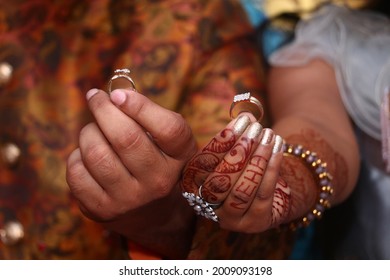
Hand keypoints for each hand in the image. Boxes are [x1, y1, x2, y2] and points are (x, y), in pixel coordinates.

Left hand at [66, 88, 196, 256]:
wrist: (155, 215)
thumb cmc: (159, 164)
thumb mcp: (169, 142)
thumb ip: (150, 116)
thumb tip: (115, 95)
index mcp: (180, 159)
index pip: (169, 130)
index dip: (141, 106)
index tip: (118, 94)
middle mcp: (159, 182)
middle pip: (126, 138)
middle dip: (103, 110)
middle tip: (96, 98)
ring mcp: (130, 199)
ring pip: (97, 154)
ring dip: (88, 132)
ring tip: (93, 130)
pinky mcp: (103, 210)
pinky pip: (77, 174)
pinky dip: (77, 156)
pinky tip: (87, 155)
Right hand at [181, 114, 290, 232]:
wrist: (263, 191)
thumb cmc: (240, 165)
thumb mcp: (230, 151)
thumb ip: (233, 136)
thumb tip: (246, 113)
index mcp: (191, 185)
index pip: (203, 162)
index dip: (223, 140)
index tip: (242, 120)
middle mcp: (205, 205)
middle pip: (221, 178)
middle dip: (241, 150)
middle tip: (256, 128)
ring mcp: (229, 218)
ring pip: (242, 188)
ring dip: (258, 159)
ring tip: (269, 135)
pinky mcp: (253, 223)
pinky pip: (263, 195)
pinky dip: (272, 169)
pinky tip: (277, 148)